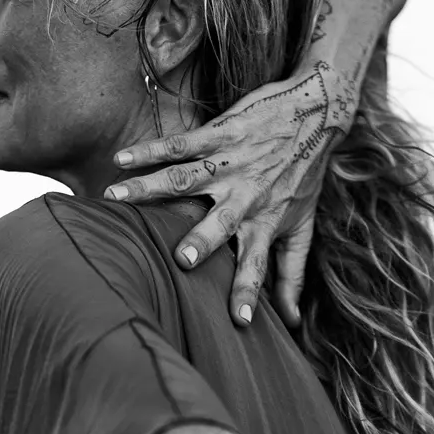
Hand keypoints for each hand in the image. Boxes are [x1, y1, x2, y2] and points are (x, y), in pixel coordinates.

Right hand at [103, 61, 351, 332]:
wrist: (317, 111)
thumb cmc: (304, 175)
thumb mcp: (302, 228)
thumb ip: (291, 276)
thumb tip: (292, 323)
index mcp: (263, 223)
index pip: (256, 265)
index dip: (248, 291)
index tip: (239, 320)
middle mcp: (245, 196)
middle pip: (220, 223)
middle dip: (202, 240)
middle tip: (182, 258)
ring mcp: (230, 164)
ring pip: (185, 179)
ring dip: (150, 188)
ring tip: (115, 197)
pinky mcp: (219, 134)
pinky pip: (180, 144)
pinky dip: (149, 150)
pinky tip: (121, 158)